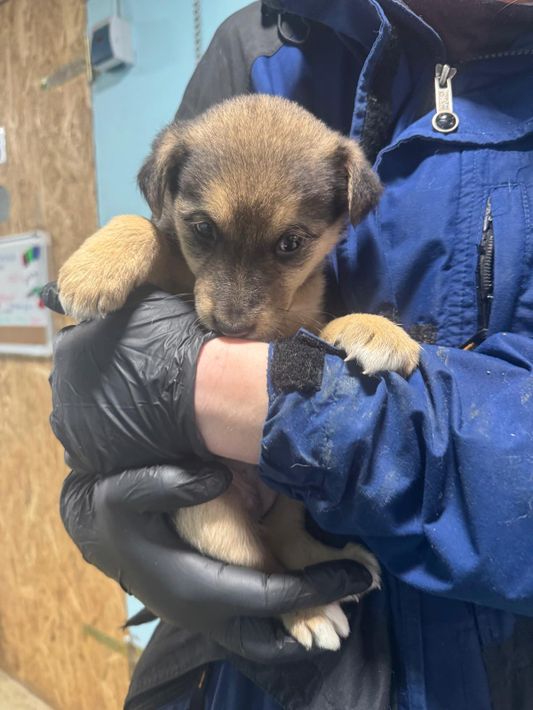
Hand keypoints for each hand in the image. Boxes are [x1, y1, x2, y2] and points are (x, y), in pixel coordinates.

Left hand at [46, 285, 214, 469]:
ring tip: (135, 412)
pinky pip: (89, 448)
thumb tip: (109, 298)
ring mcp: (71, 420)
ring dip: (102, 413)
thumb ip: (119, 306)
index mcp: (70, 346)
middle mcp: (62, 382)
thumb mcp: (142, 304)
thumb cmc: (174, 343)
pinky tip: (132, 435)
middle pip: (77, 382)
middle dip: (99, 383)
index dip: (103, 353)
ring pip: (81, 415)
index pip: (77, 348)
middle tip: (132, 386)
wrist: (196, 388)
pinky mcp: (87, 452)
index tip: (126, 360)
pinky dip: (107, 442)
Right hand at [61, 463, 373, 661]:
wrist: (101, 533)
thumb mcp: (131, 490)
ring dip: (300, 630)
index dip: (315, 589)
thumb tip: (217, 480)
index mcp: (198, 584)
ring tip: (340, 622)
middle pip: (268, 635)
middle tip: (351, 620)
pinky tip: (308, 602)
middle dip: (310, 629)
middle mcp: (206, 609)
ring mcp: (208, 612)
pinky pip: (255, 620)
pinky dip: (284, 618)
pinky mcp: (211, 602)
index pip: (269, 595)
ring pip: (261, 635)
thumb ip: (171, 483)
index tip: (356, 578)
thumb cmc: (119, 513)